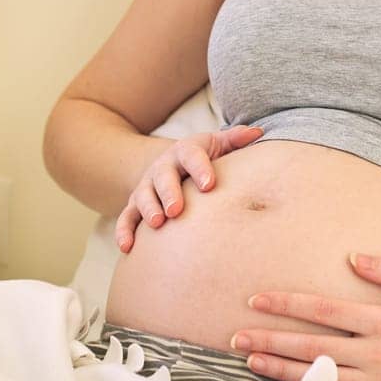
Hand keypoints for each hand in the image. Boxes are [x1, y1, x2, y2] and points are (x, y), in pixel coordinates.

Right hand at [116, 125, 264, 251]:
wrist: (171, 166)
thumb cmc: (203, 160)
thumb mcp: (217, 145)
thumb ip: (235, 140)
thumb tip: (257, 133)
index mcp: (184, 152)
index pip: (191, 155)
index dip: (199, 168)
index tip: (209, 184)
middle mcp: (162, 167)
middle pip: (163, 176)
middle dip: (169, 192)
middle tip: (177, 210)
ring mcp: (146, 187)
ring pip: (143, 197)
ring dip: (149, 210)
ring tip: (157, 224)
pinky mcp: (135, 206)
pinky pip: (126, 218)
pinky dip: (124, 232)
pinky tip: (127, 248)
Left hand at [229, 252, 380, 380]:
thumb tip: (354, 256)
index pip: (323, 310)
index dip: (286, 303)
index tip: (256, 299)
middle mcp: (377, 354)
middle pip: (312, 347)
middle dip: (270, 340)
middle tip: (237, 336)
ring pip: (320, 378)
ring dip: (281, 371)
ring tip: (250, 361)